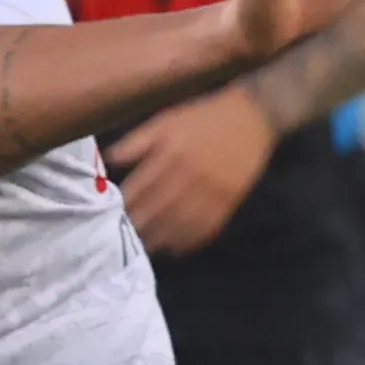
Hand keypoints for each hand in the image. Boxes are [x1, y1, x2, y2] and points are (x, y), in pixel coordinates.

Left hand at [107, 89, 277, 254]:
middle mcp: (192, 174)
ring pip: (182, 223)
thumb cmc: (203, 118)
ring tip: (146, 248)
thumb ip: (138, 140)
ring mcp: (213, 190)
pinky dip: (190, 241)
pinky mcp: (230, 201)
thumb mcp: (167, 120)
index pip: (143, 186)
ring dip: (162, 239)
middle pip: (160, 209)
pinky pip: (208, 227)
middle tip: (125, 238)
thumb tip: (110, 159)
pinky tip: (176, 248)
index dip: (128, 204)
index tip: (114, 215)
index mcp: (172, 152)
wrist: (253, 116)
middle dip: (141, 226)